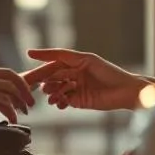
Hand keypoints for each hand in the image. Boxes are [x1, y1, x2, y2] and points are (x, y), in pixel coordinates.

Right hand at [0, 64, 36, 126]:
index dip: (22, 83)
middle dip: (25, 94)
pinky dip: (9, 114)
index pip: (7, 73)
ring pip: (7, 94)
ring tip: (19, 116)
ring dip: (18, 106)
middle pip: (11, 82)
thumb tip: (6, 98)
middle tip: (30, 106)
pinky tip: (10, 120)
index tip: (29, 94)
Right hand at [24, 48, 151, 111]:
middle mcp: (74, 74)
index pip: (55, 60)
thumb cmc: (110, 72)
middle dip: (41, 78)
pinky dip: (59, 102)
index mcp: (76, 62)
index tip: (28, 55)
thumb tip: (41, 51)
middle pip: (52, 75)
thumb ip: (64, 56)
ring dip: (51, 92)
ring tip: (51, 94)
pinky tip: (59, 103)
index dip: (42, 58)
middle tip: (29, 83)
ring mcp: (75, 88)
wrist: (126, 92)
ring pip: (56, 89)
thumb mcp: (86, 59)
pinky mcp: (79, 101)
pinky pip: (63, 101)